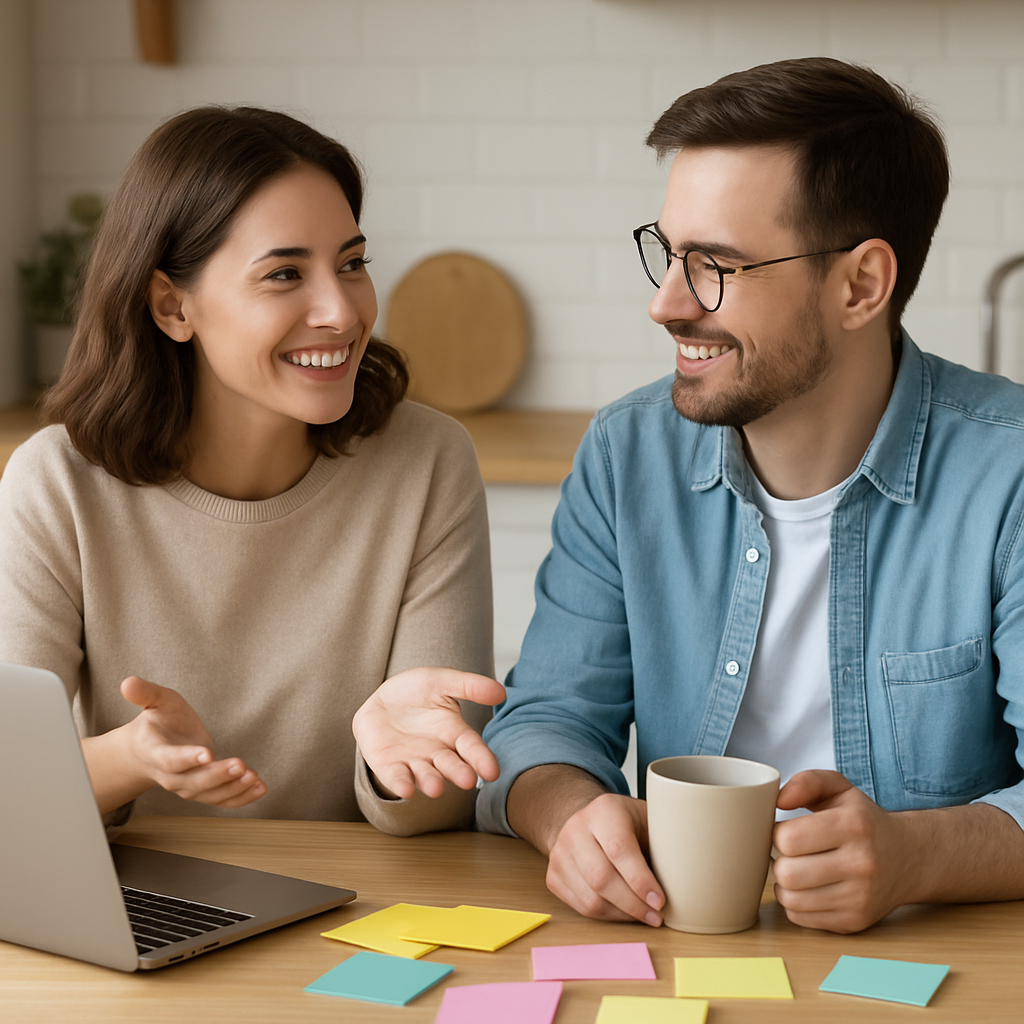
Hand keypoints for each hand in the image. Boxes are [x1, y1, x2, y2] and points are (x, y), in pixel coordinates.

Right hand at [121, 676, 265, 807]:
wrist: (149, 749)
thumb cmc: (157, 721)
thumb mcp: (155, 701)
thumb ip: (145, 693)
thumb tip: (128, 682)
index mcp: (154, 752)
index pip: (169, 760)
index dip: (187, 758)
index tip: (207, 753)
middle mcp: (169, 775)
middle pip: (192, 782)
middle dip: (217, 775)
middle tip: (241, 765)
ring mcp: (185, 786)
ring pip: (208, 794)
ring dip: (232, 788)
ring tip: (253, 777)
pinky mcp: (202, 790)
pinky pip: (220, 800)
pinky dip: (240, 797)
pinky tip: (260, 788)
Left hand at [352, 668, 504, 798]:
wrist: (382, 700)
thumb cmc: (416, 691)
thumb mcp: (442, 681)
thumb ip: (470, 686)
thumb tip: (502, 692)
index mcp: (453, 733)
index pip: (471, 747)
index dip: (482, 759)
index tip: (493, 772)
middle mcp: (437, 752)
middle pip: (451, 765)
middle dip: (459, 773)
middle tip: (468, 781)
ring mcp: (414, 762)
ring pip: (425, 775)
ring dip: (431, 782)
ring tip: (436, 788)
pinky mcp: (390, 767)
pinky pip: (396, 777)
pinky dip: (401, 784)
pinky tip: (405, 790)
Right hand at [546, 793, 664, 925]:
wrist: (586, 820)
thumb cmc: (626, 823)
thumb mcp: (647, 817)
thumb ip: (665, 838)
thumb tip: (694, 872)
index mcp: (603, 810)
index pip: (619, 849)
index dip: (640, 880)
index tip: (660, 901)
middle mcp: (575, 829)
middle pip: (601, 878)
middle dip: (633, 905)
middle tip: (656, 916)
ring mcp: (560, 853)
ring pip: (590, 898)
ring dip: (621, 915)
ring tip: (644, 917)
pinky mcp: (553, 875)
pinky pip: (580, 906)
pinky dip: (606, 916)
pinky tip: (624, 912)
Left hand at [772, 769, 910, 932]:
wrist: (909, 858)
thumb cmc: (864, 821)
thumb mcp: (839, 788)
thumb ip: (807, 782)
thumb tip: (779, 800)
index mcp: (853, 825)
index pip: (788, 838)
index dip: (776, 833)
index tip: (785, 830)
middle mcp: (860, 863)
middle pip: (787, 873)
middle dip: (778, 860)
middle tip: (789, 853)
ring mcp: (859, 897)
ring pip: (790, 899)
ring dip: (784, 884)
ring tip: (796, 869)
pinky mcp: (854, 921)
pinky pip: (800, 917)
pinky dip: (795, 903)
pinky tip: (807, 888)